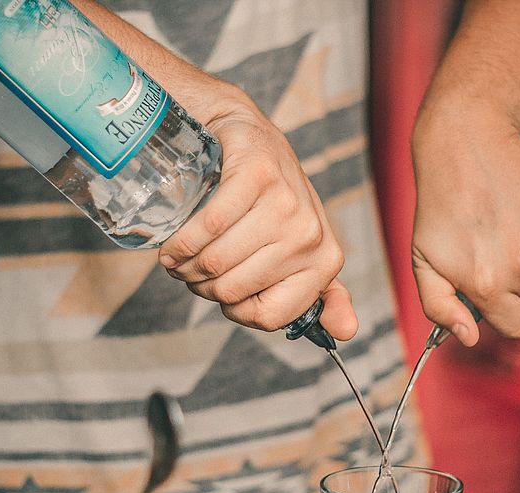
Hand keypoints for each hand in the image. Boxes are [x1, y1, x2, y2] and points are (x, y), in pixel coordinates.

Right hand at [69, 1, 357, 340]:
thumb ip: (321, 295)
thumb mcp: (296, 249)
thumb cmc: (267, 201)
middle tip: (191, 269)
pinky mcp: (257, 173)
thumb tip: (348, 333)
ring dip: (184, 266)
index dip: (235, 311)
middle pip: (234, 291)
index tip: (222, 292)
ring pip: (216, 263)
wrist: (243, 133)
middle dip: (201, 286)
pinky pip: (208, 227)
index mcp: (325, 260)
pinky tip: (171, 243)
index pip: (269, 317)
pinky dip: (180, 241)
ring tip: (179, 257)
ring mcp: (286, 202)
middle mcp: (311, 233)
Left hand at [411, 110, 519, 345]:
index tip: (494, 294)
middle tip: (497, 254)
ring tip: (511, 235)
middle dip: (519, 287)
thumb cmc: (439, 206)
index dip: (506, 313)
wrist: (466, 146)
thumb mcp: (423, 261)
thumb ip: (441, 307)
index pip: (518, 326)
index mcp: (487, 285)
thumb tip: (469, 338)